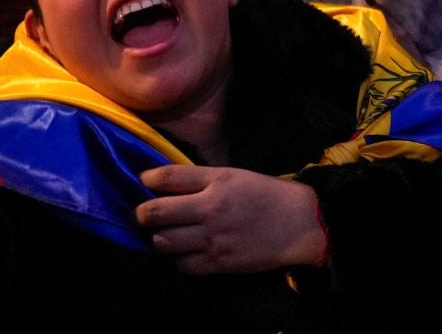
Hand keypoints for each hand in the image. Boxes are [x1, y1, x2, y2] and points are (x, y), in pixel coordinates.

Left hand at [138, 164, 328, 273]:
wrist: (300, 223)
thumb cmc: (267, 195)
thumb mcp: (235, 175)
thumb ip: (201, 178)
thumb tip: (166, 182)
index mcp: (217, 180)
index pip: (167, 177)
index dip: (147, 179)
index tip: (144, 181)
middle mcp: (210, 208)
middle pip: (154, 213)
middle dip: (141, 215)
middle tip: (144, 216)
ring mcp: (213, 238)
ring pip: (162, 242)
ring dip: (159, 239)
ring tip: (166, 235)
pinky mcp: (219, 263)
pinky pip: (182, 265)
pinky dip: (179, 259)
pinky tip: (187, 252)